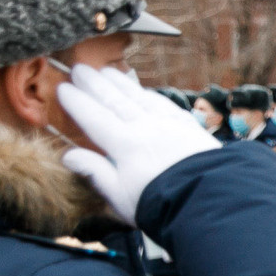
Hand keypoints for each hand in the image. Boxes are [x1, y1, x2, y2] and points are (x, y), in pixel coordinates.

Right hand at [55, 64, 222, 223]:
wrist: (211, 202)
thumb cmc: (163, 206)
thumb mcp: (121, 196)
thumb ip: (96, 172)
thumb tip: (69, 155)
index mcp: (125, 145)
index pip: (94, 118)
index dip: (77, 102)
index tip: (63, 88)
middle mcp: (146, 128)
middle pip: (115, 101)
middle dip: (95, 84)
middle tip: (80, 69)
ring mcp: (171, 125)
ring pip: (140, 98)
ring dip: (122, 83)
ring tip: (107, 71)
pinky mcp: (191, 129)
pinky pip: (166, 105)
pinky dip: (151, 95)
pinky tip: (144, 91)